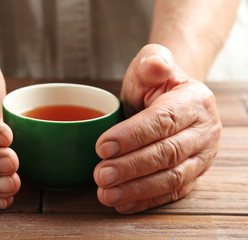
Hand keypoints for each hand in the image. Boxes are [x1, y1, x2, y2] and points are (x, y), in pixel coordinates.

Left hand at [94, 44, 221, 213]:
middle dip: (131, 167)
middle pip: (167, 153)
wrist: (172, 98)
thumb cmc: (155, 83)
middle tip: (101, 175)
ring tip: (106, 193)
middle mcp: (203, 131)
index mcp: (194, 100)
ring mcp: (202, 156)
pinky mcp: (193, 175)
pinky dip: (146, 200)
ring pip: (171, 178)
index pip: (163, 120)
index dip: (132, 135)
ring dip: (136, 189)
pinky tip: (122, 204)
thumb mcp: (150, 63)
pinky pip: (172, 192)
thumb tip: (155, 66)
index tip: (103, 146)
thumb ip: (152, 61)